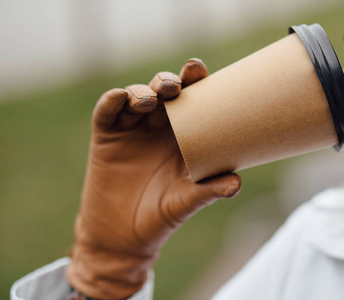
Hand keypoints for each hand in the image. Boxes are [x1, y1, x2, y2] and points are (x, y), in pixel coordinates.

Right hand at [66, 59, 241, 299]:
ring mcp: (131, 129)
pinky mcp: (106, 136)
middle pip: (164, 92)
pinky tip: (120, 98)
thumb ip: (209, 191)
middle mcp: (158, 127)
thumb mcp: (187, 201)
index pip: (192, 102)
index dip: (196, 83)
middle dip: (169, 81)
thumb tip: (237, 182)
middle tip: (178, 84)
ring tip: (151, 100)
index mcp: (184, 135)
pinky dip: (112, 101)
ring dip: (143, 91)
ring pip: (135, 96)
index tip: (202, 72)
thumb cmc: (162, 215)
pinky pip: (107, 111)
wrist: (124, 236)